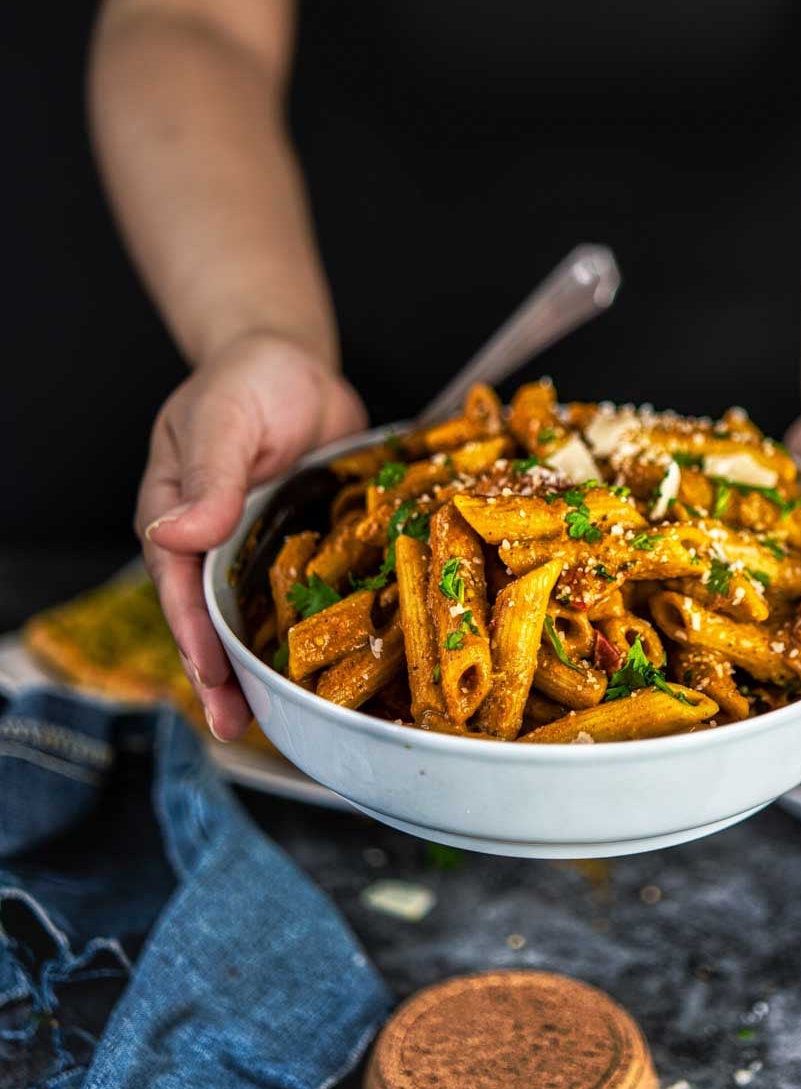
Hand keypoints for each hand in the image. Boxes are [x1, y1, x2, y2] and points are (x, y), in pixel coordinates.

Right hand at [135, 331, 366, 740]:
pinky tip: (338, 669)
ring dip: (267, 669)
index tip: (212, 677)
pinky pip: (306, 597)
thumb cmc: (248, 380)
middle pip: (211, 619)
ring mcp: (258, 551)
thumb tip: (174, 533)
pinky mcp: (303, 550)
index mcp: (177, 515)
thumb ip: (209, 474)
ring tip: (282, 720)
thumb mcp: (225, 417)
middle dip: (222, 676)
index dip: (194, 635)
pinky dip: (315, 633)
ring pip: (256, 620)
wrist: (295, 363)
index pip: (178, 586)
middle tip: (239, 725)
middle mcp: (214, 543)